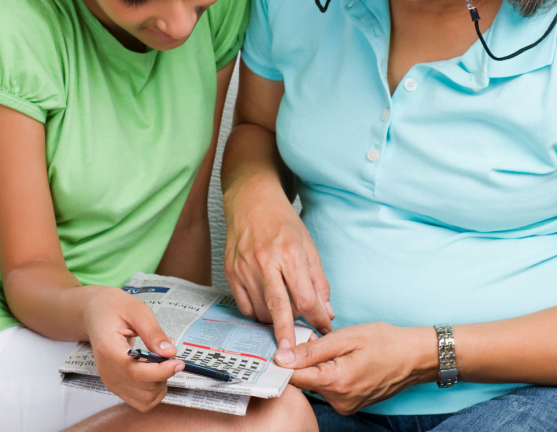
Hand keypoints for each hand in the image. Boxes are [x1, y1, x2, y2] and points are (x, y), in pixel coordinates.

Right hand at [81, 286, 184, 411]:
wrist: (95, 312)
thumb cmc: (114, 307)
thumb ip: (153, 332)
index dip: (161, 371)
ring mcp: (110, 381)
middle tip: (168, 351)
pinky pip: (140, 400)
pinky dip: (154, 390)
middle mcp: (107, 371)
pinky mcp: (116, 385)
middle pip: (143, 388)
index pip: (135, 372)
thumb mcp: (137, 310)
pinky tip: (155, 370)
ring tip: (161, 360)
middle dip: (164, 373)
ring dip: (161, 384)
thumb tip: (170, 352)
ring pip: (145, 400)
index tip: (178, 361)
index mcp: (109, 349)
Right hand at [223, 183, 333, 349]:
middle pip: (278, 308)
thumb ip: (318, 282)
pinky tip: (264, 306)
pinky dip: (256, 312)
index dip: (316, 318)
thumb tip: (325, 313)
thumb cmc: (283, 223)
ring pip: (260, 310)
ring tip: (283, 315)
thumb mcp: (308, 247)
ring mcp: (245, 268)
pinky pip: (244, 305)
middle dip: (287, 335)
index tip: (323, 330)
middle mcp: (265, 262)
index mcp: (290, 254)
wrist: (251, 201)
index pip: (305, 297)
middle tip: (292, 356)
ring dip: (273, 321)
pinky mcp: (230, 272)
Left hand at [278, 322, 437, 414]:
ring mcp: (345, 406)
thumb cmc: (384, 342)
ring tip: (337, 351)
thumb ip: (312, 350)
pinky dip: (329, 375)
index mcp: (336, 382)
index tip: (283, 347)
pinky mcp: (349, 406)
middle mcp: (339, 400)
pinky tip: (343, 362)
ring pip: (316, 385)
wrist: (414, 358)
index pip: (294, 378)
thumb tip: (282, 358)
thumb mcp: (346, 337)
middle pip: (304, 382)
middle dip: (305, 361)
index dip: (285, 361)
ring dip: (318, 368)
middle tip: (318, 341)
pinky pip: (329, 390)